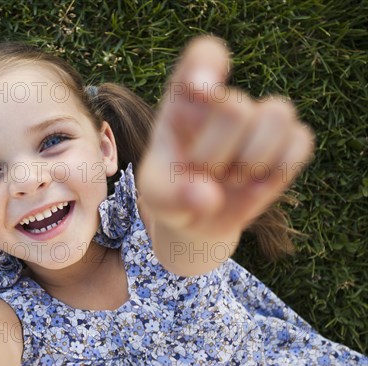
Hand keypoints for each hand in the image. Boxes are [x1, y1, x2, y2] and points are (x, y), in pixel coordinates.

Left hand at [137, 36, 314, 269]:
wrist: (195, 219)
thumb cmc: (171, 195)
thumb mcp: (156, 198)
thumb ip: (171, 197)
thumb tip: (209, 197)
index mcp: (184, 99)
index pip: (204, 54)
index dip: (208, 64)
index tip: (200, 89)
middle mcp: (224, 101)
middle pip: (236, 108)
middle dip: (216, 155)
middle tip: (202, 174)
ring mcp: (258, 118)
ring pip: (278, 114)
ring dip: (253, 159)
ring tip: (232, 178)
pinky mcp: (287, 142)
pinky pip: (300, 141)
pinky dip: (279, 170)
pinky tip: (256, 184)